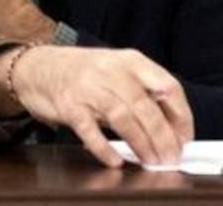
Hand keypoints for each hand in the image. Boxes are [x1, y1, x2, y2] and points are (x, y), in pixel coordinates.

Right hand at [6, 45, 193, 167]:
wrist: (38, 66)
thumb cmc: (84, 73)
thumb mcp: (118, 71)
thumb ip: (143, 93)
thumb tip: (172, 130)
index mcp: (131, 61)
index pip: (168, 87)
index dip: (181, 116)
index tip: (184, 138)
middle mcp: (111, 71)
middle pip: (146, 107)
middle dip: (163, 138)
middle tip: (170, 158)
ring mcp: (88, 87)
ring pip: (123, 118)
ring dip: (141, 144)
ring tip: (151, 162)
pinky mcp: (68, 105)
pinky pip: (90, 130)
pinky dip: (105, 148)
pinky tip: (116, 161)